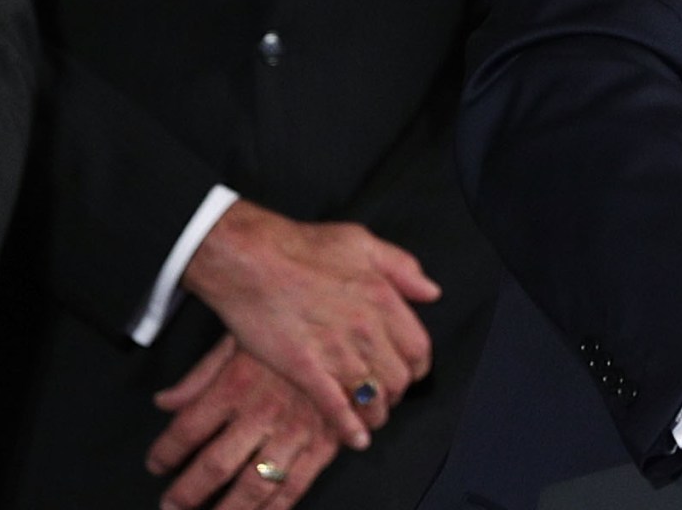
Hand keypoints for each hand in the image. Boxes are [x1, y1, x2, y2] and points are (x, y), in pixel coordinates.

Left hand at [149, 335, 344, 509]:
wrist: (353, 324)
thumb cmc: (292, 327)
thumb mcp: (239, 339)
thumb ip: (199, 376)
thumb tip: (164, 401)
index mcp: (236, 384)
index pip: (187, 429)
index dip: (165, 453)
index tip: (156, 465)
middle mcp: (262, 413)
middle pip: (214, 465)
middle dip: (188, 492)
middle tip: (172, 506)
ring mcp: (295, 432)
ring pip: (254, 485)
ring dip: (229, 509)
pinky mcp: (324, 443)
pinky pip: (296, 486)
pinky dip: (274, 509)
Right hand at [182, 200, 440, 449]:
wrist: (250, 259)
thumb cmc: (303, 247)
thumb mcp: (362, 241)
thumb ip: (402, 266)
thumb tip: (431, 292)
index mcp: (384, 298)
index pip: (419, 348)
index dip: (416, 365)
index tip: (408, 371)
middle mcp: (367, 330)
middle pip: (399, 378)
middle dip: (397, 392)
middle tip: (386, 395)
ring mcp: (337, 352)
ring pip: (373, 399)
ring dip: (376, 413)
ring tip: (372, 417)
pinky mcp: (306, 370)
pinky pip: (337, 410)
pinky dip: (350, 429)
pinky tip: (356, 439)